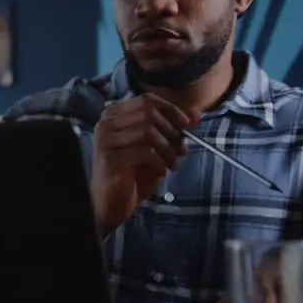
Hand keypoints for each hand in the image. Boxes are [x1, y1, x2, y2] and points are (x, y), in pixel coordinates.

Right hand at [91, 94, 198, 235]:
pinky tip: (161, 171)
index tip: (186, 124)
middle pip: (149, 113)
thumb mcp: (158, 148)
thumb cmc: (132, 173)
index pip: (146, 100)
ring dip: (167, 148)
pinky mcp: (110, 159)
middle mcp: (105, 123)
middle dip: (171, 131)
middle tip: (181, 149)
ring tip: (172, 163)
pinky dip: (159, 161)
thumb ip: (174, 129)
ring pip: (147, 131)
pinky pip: (144, 152)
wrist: (112, 202)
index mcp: (113, 115)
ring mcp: (105, 140)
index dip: (170, 109)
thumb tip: (197, 114)